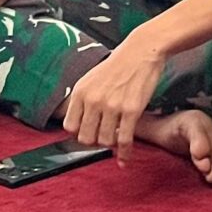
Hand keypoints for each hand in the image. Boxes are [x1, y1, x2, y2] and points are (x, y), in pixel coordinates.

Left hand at [63, 34, 166, 153]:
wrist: (141, 51)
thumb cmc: (118, 65)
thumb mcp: (91, 78)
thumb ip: (83, 100)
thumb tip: (77, 125)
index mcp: (81, 92)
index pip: (70, 127)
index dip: (79, 133)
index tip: (87, 133)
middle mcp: (93, 100)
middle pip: (86, 138)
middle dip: (94, 141)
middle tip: (103, 137)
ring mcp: (112, 106)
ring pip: (104, 141)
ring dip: (110, 144)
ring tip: (116, 139)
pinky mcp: (131, 110)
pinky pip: (124, 140)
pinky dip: (124, 154)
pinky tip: (124, 159)